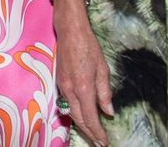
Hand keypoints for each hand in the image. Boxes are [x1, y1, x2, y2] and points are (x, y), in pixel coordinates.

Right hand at [53, 0, 112, 146]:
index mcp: (83, 87)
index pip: (90, 117)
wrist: (70, 30)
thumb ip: (105, 93)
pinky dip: (75, 112)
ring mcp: (62, 86)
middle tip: (99, 142)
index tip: (104, 142)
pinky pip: (67, 102)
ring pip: (71, 112)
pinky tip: (82, 114)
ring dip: (81, 124)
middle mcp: (70, 90)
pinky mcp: (59, 81)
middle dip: (89, 133)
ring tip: (92, 132)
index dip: (97, 132)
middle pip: (78, 119)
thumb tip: (108, 111)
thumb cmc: (88, 46)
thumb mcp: (103, 69)